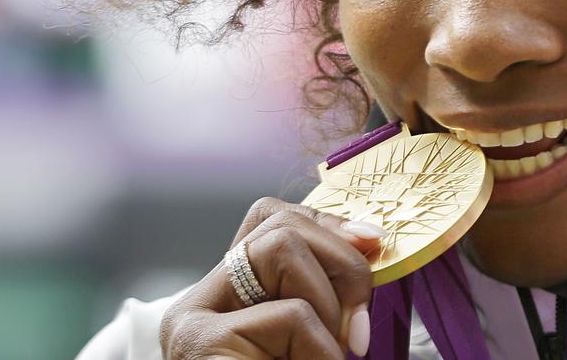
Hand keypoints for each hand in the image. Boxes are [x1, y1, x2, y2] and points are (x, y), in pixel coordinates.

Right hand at [159, 197, 386, 358]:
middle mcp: (199, 301)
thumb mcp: (311, 337)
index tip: (374, 241)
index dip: (330, 224)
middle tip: (360, 328)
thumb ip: (326, 294)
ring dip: (329, 308)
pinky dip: (320, 350)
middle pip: (280, 224)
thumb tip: (369, 238)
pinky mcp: (199, 341)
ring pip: (282, 249)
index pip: (272, 221)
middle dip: (341, 261)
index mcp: (225, 298)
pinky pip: (290, 313)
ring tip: (329, 358)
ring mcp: (192, 319)